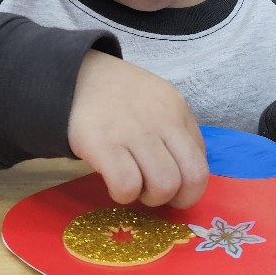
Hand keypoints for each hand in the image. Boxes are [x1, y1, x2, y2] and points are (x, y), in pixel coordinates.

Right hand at [68, 51, 207, 208]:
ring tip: (131, 185)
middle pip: (192, 178)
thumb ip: (176, 134)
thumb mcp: (159, 103)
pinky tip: (112, 182)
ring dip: (148, 197)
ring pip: (164, 186)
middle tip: (150, 191)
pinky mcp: (103, 144)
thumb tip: (184, 178)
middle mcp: (163, 121)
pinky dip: (123, 194)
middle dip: (174, 198)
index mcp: (178, 112)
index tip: (169, 188)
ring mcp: (134, 132)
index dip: (188, 188)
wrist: (74, 76)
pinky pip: (127, 185)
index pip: (201, 164)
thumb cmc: (119, 98)